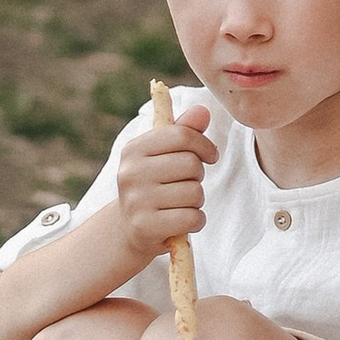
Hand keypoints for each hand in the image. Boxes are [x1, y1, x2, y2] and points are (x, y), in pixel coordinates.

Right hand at [115, 105, 213, 263]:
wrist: (130, 229)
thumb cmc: (154, 186)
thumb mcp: (163, 156)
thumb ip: (184, 131)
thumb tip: (203, 110)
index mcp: (134, 149)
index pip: (182, 135)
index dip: (204, 145)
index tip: (210, 156)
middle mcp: (131, 173)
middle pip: (191, 164)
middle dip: (198, 176)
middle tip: (185, 185)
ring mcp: (136, 201)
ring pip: (195, 192)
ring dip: (197, 201)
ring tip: (180, 204)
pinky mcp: (146, 227)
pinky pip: (193, 218)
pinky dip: (196, 221)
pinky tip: (181, 222)